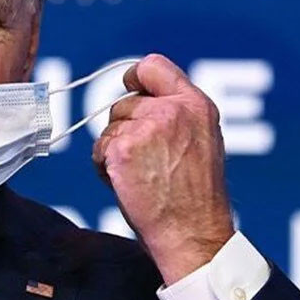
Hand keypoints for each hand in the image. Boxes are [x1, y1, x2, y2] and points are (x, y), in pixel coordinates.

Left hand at [92, 54, 234, 284]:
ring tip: (140, 175)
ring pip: (109, 127)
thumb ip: (177, 115)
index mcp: (196, 105)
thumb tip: (142, 99)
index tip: (130, 88)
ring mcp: (146, 127)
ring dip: (114, 149)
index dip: (135, 77)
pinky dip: (104, 167)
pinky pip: (98, 148)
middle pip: (123, 103)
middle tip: (146, 160)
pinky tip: (127, 184)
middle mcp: (172, 110)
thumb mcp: (202, 141)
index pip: (154, 66)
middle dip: (125, 128)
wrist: (192, 232)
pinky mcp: (122, 148)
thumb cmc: (195, 196)